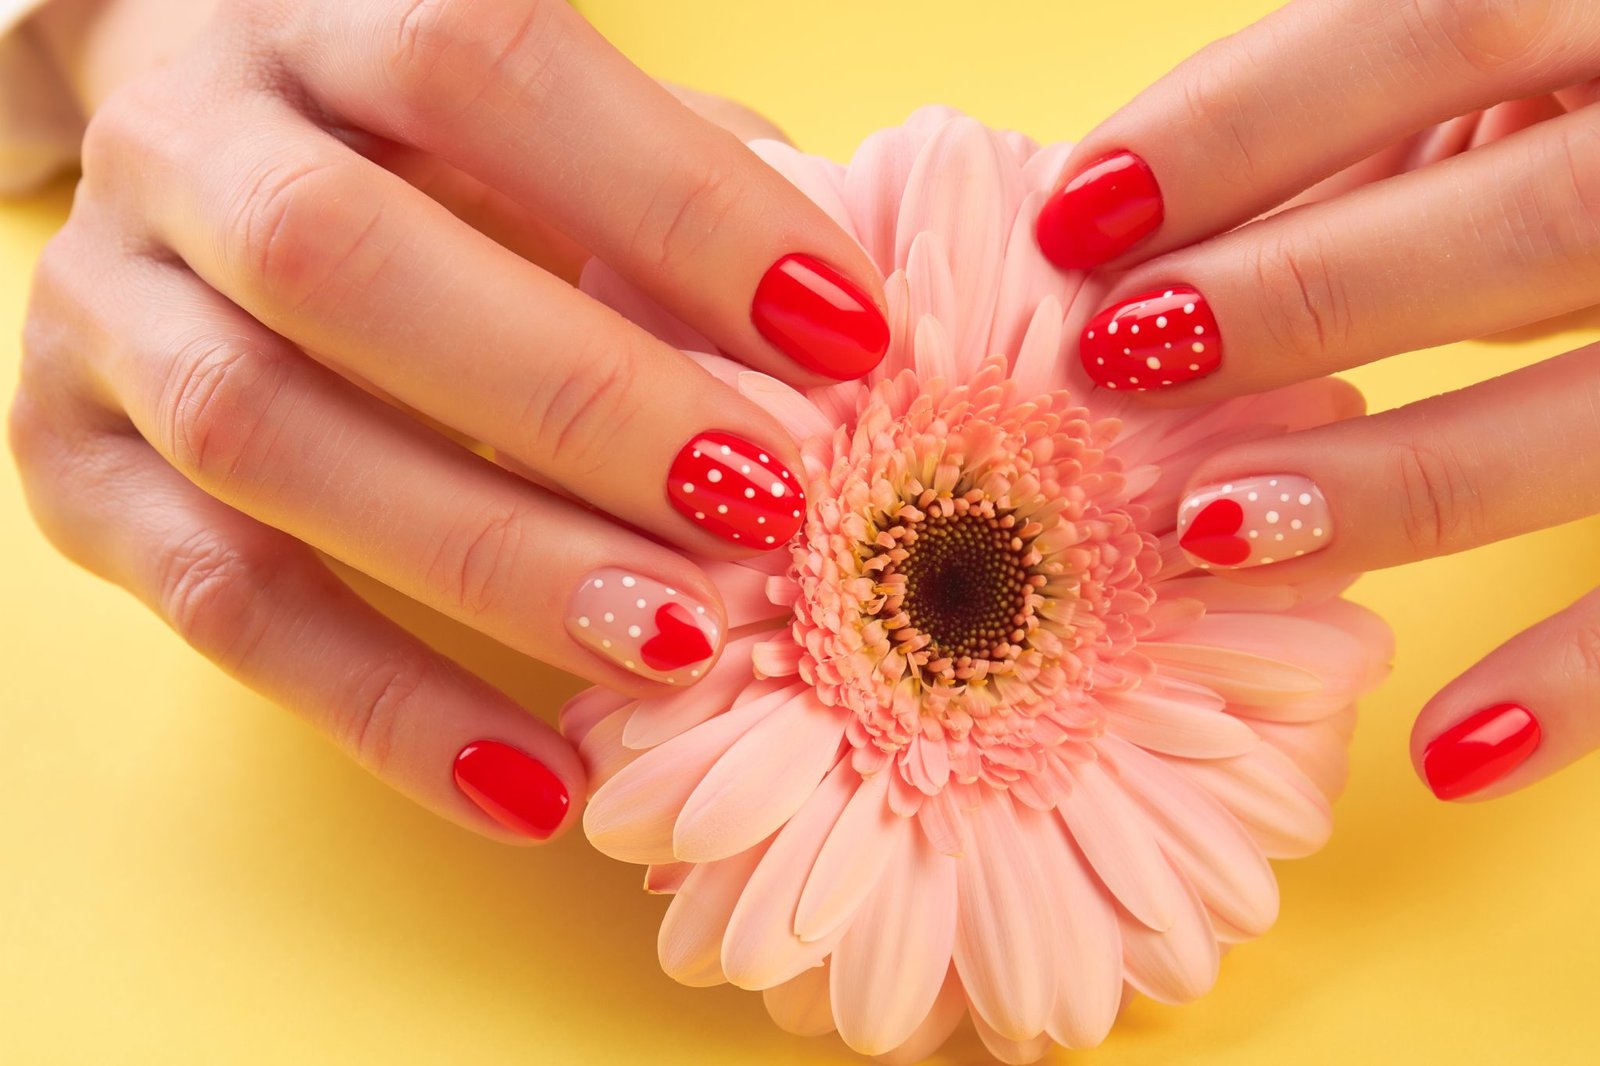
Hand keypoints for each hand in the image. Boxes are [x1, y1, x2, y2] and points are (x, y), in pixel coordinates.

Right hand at [8, 0, 889, 842]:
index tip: (850, 333)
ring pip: (265, 438)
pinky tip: (537, 786)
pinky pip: (220, 604)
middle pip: (343, 258)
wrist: (193, 137)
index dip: (676, 203)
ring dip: (491, 562)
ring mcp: (103, 308)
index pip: (487, 69)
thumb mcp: (547, 126)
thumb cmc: (424, 142)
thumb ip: (679, 192)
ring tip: (675, 648)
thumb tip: (851, 336)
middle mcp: (182, 145)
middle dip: (574, 398)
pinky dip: (384, 705)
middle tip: (764, 505)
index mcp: (319, 14)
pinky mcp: (68, 463)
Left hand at [1032, 0, 1599, 801]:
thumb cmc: (1562, 125)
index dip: (1241, 123)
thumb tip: (1114, 231)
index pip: (1436, 27)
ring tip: (1211, 530)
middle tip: (1125, 360)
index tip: (1072, 220)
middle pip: (1532, 218)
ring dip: (1396, 483)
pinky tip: (1445, 753)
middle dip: (1307, 296)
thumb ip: (1349, 126)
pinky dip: (1582, 685)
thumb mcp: (1489, 82)